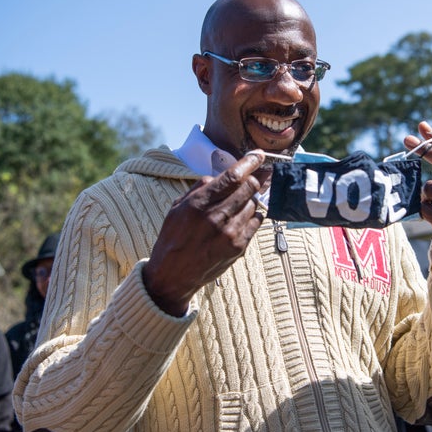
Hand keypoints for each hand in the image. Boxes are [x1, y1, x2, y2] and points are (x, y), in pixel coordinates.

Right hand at [143, 152, 268, 315]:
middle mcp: (215, 217)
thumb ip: (200, 188)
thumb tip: (221, 174)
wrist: (173, 275)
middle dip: (254, 179)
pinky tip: (240, 218)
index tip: (259, 155)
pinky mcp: (239, 247)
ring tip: (236, 206)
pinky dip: (252, 216)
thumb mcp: (177, 207)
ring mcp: (230, 234)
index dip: (250, 162)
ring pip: (254, 204)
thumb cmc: (173, 237)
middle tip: (256, 176)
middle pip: (249, 188)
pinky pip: (257, 222)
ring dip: (249, 200)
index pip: (232, 176)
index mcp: (198, 204)